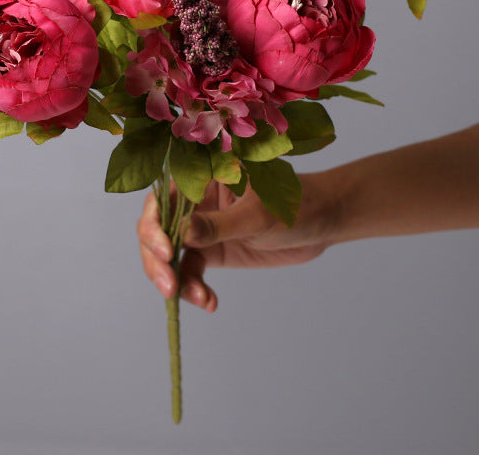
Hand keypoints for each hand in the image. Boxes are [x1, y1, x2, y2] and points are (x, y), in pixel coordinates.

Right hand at [137, 176, 335, 311]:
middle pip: (160, 229)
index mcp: (203, 178)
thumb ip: (220, 225)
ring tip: (192, 297)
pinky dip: (194, 287)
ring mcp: (204, 227)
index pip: (163, 198)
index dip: (155, 224)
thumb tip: (182, 234)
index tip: (166, 251)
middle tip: (168, 286)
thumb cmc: (295, 204)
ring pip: (172, 254)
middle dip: (157, 258)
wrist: (323, 221)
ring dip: (175, 278)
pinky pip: (192, 270)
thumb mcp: (258, 215)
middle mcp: (197, 200)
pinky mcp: (214, 250)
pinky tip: (208, 301)